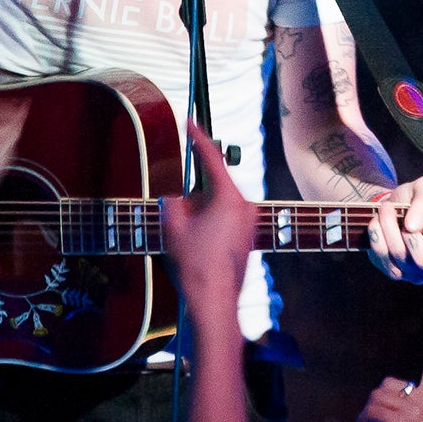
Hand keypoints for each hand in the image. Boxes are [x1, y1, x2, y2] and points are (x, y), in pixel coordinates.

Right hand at [159, 122, 254, 339]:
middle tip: (179, 223)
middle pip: (211, 187)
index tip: (189, 120)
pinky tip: (198, 248)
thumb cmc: (196, 265)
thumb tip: (176, 194)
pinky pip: (222, 220)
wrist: (214, 301)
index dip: (197, 137)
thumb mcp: (173, 226)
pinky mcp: (247, 236)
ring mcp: (249, 223)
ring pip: (215, 205)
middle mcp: (246, 206)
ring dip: (198, 215)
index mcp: (231, 198)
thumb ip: (173, 199)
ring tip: (189, 243)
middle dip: (191, 198)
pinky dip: (206, 226)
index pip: (212, 159)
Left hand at [366, 175, 422, 283]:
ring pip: (399, 254)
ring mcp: (412, 272)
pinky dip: (377, 232)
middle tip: (402, 209)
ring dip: (389, 224)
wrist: (392, 207)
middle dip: (411, 232)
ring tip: (386, 207)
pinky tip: (379, 221)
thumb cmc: (415, 200)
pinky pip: (381, 253)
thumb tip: (413, 225)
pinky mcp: (391, 270)